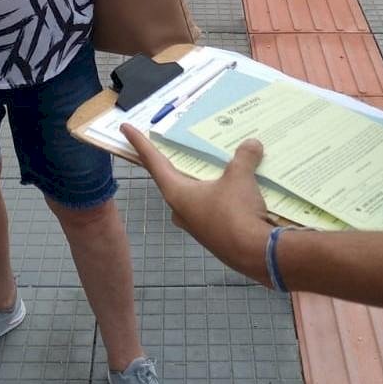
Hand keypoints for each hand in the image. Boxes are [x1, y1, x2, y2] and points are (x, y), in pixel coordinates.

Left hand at [121, 125, 271, 282]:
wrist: (257, 254)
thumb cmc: (236, 212)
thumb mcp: (240, 176)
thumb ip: (243, 156)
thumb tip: (252, 143)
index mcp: (177, 193)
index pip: (153, 161)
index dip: (140, 143)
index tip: (125, 128)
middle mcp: (181, 209)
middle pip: (173, 177)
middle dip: (175, 160)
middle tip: (176, 141)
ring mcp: (197, 225)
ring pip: (195, 193)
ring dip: (204, 178)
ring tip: (216, 160)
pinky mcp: (215, 233)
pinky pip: (213, 205)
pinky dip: (221, 192)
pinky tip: (237, 184)